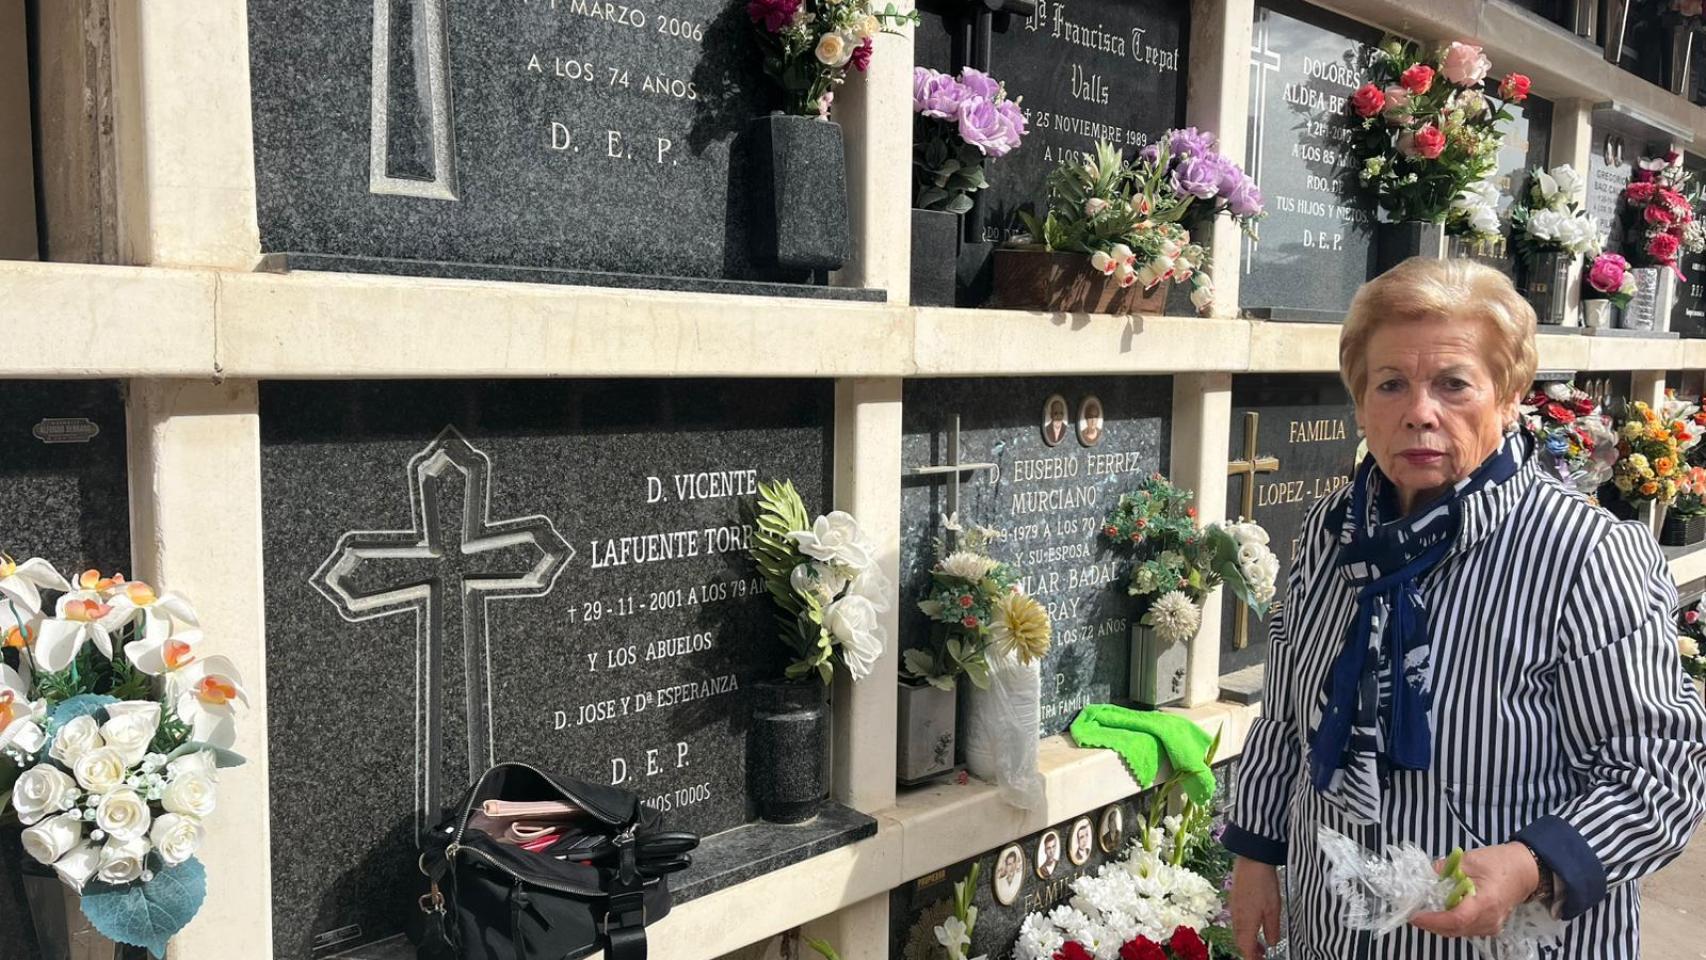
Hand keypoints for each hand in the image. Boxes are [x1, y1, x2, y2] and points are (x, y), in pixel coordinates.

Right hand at [1230, 856, 1282, 958]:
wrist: (1251, 860)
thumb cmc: (1263, 883)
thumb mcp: (1274, 910)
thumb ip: (1273, 930)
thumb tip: (1271, 943)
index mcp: (1247, 924)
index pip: (1246, 949)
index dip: (1253, 959)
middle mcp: (1237, 918)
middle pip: (1240, 942)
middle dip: (1250, 952)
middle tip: (1261, 955)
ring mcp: (1234, 908)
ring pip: (1238, 932)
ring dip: (1248, 940)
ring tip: (1261, 942)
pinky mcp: (1235, 900)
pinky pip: (1238, 921)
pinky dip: (1246, 929)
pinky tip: (1255, 924)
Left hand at [1410, 843, 1539, 938]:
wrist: (1524, 870)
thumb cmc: (1499, 863)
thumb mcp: (1469, 859)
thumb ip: (1445, 869)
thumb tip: (1424, 876)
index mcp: (1486, 901)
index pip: (1457, 919)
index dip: (1434, 920)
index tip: (1415, 915)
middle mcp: (1490, 919)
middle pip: (1455, 929)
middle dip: (1431, 924)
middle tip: (1413, 913)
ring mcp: (1491, 925)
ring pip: (1459, 932)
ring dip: (1440, 925)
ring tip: (1424, 912)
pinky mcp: (1490, 926)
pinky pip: (1466, 930)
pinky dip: (1451, 924)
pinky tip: (1440, 913)